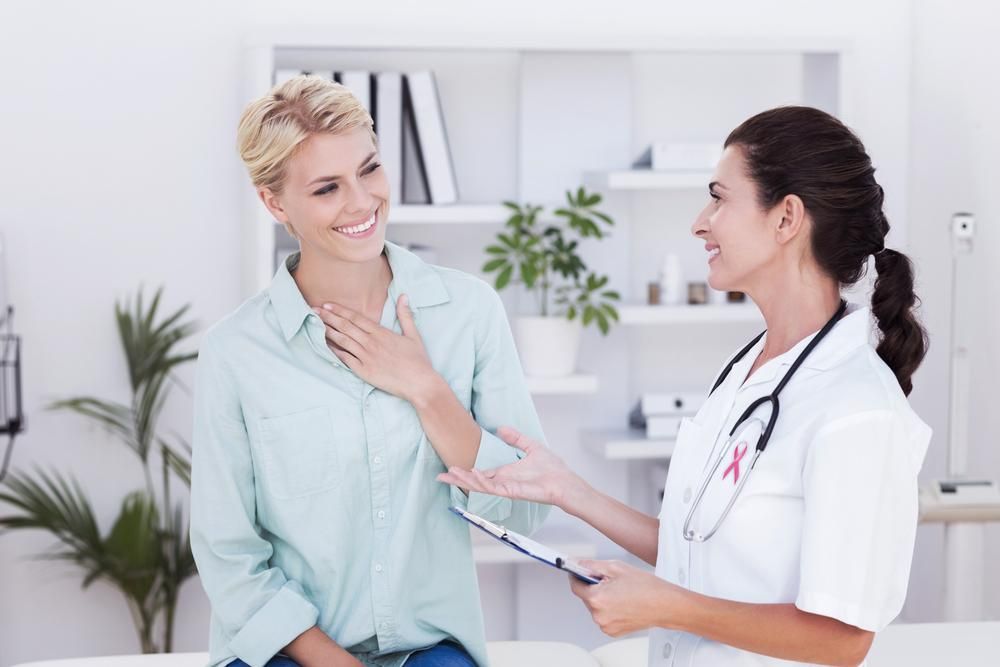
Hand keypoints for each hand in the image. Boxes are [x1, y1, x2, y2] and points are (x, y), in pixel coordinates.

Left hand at [313, 295, 436, 401]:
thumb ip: (405, 315)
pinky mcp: (364, 371)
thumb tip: (403, 296)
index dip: (340, 311)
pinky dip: (334, 351)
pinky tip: (324, 345)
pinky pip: (345, 359)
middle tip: (313, 310)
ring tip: (315, 324)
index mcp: (382, 333)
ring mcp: (366, 357)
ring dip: (328, 331)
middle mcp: (371, 343)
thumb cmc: (418, 361)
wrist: (419, 383)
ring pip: (343, 340)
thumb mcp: (413, 335)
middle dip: (328, 317)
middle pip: (346, 326)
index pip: (356, 318)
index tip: (327, 305)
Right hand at [436, 426, 585, 509]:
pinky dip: (482, 481)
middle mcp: (503, 482)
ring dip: (466, 480)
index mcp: (505, 473)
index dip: (464, 472)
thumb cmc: (552, 469)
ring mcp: (507, 488)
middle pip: (475, 481)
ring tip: (452, 473)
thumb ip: (516, 438)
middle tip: (440, 476)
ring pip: (481, 485)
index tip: (449, 468)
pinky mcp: (514, 492)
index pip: (479, 473)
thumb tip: (501, 428)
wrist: (565, 481)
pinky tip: (472, 473)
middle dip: (458, 479)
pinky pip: (494, 487)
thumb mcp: (531, 446)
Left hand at [569, 559, 684, 636]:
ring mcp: (606, 625)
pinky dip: (608, 609)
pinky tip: (622, 602)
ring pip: (595, 607)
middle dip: (593, 587)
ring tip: (619, 592)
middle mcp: (599, 614)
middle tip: (609, 580)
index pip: (575, 585)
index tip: (576, 571)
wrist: (665, 605)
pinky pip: (604, 617)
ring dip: (601, 598)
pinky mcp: (613, 631)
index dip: (576, 576)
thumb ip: (593, 565)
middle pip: (586, 597)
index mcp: (597, 598)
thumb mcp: (617, 568)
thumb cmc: (646, 587)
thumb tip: (579, 564)